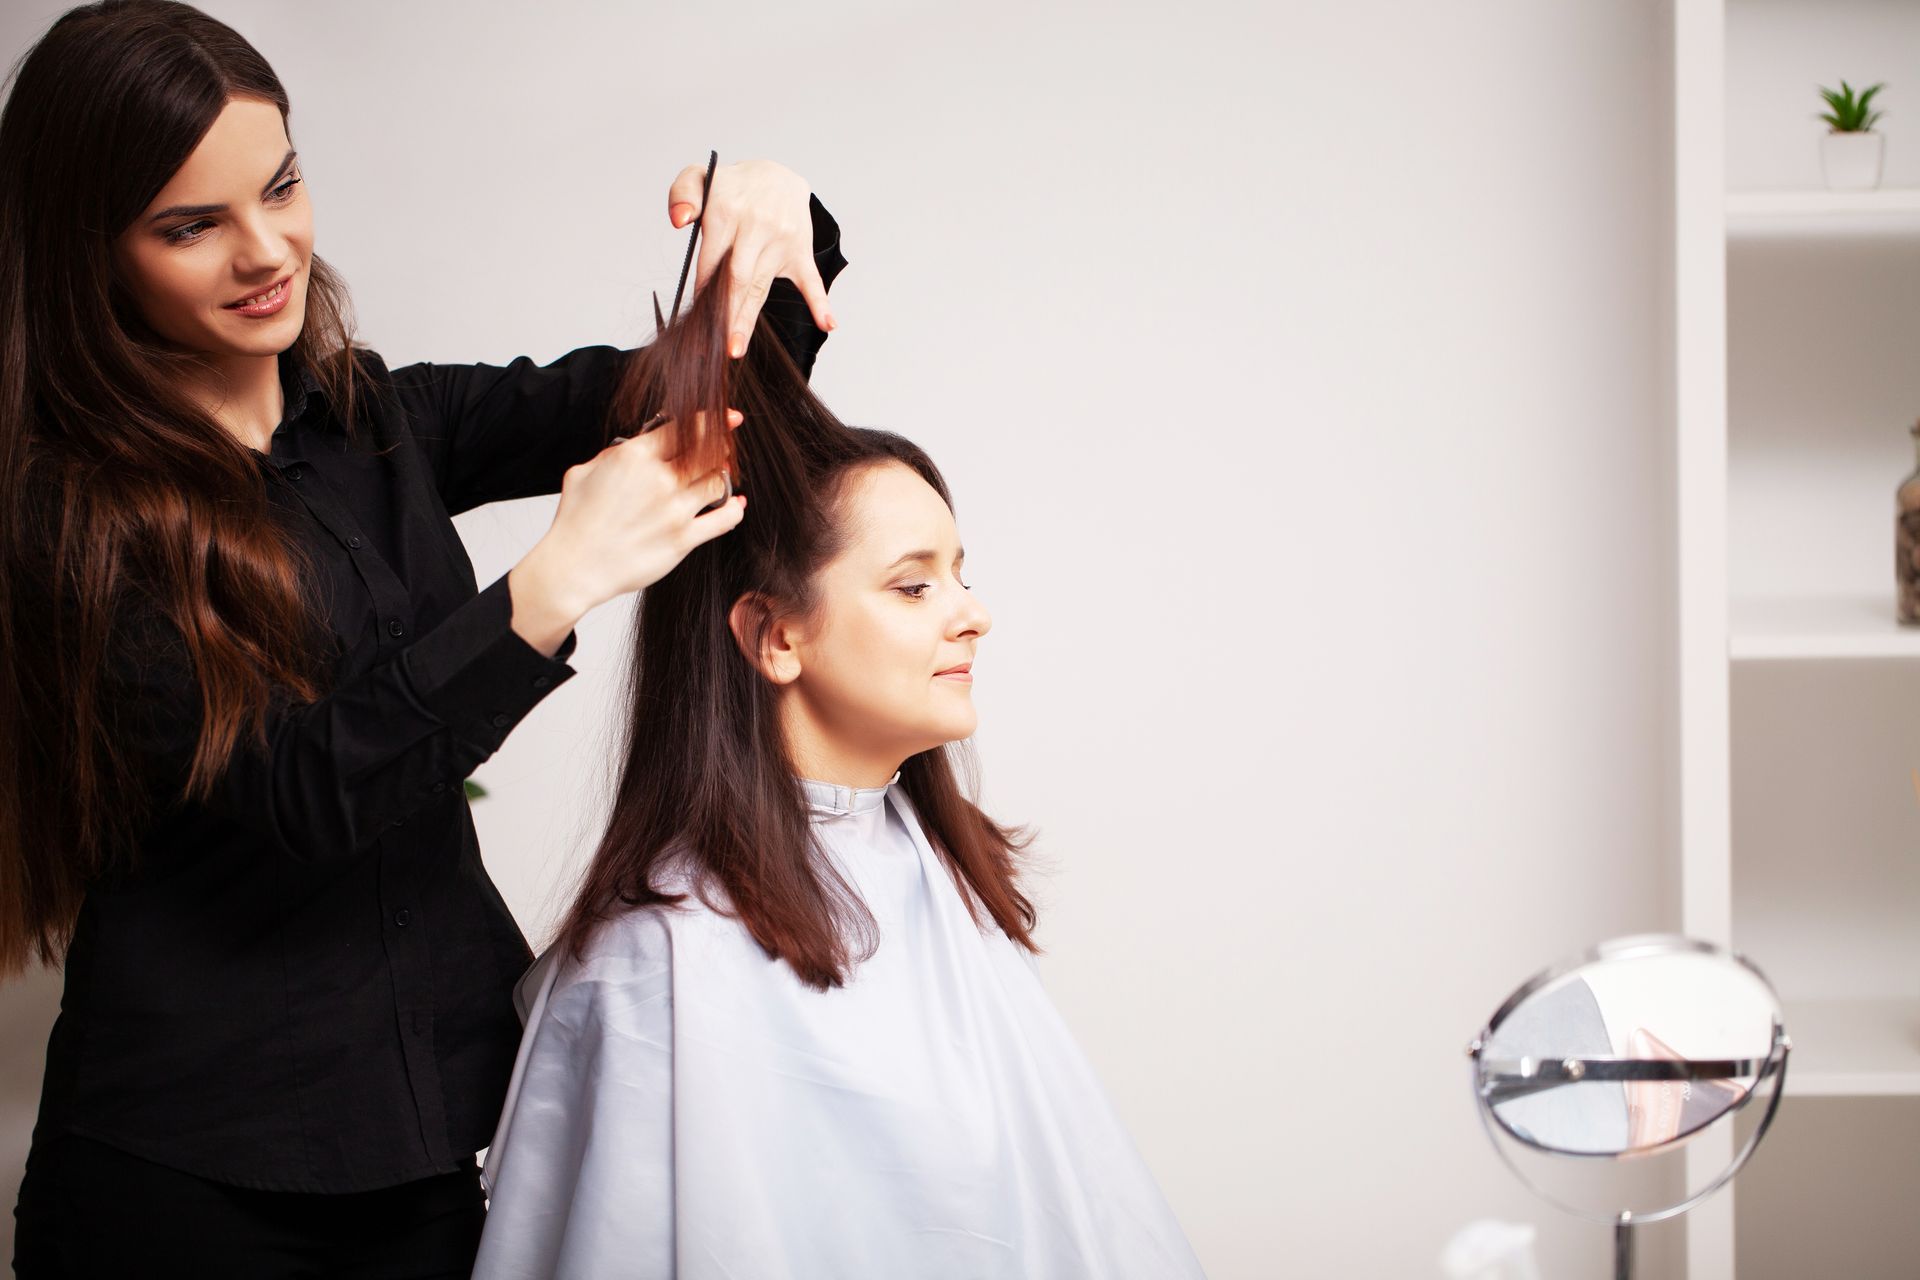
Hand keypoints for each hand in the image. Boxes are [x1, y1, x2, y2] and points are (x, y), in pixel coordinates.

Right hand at [507, 412, 745, 655]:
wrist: (574, 566)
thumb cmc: (575, 521)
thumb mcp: (584, 471)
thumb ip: (614, 454)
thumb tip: (635, 447)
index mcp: (634, 457)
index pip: (684, 429)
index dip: (711, 421)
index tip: (727, 418)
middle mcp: (659, 479)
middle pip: (709, 451)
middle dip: (723, 445)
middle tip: (726, 447)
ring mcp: (674, 510)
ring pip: (718, 482)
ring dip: (722, 477)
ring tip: (717, 478)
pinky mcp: (683, 539)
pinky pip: (724, 519)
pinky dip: (735, 509)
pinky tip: (735, 505)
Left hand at [668, 158, 831, 358]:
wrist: (778, 176)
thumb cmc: (735, 187)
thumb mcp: (701, 177)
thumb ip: (682, 194)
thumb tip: (680, 221)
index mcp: (727, 212)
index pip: (710, 260)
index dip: (701, 293)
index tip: (694, 320)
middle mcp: (756, 226)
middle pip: (737, 279)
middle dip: (726, 315)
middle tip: (716, 346)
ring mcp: (781, 240)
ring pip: (762, 285)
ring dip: (749, 318)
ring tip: (737, 348)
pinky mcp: (800, 250)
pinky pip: (811, 278)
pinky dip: (821, 302)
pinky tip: (827, 323)